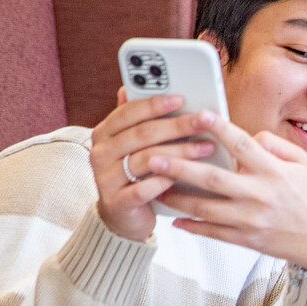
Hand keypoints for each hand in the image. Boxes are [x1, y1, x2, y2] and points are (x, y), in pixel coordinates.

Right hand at [88, 89, 219, 240]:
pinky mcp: (117, 202)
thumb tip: (136, 88)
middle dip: (177, 126)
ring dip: (179, 153)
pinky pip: (144, 189)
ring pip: (146, 160)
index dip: (155, 104)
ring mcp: (106, 178)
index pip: (129, 112)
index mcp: (104, 133)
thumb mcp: (134, 146)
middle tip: (204, 121)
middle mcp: (100, 153)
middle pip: (142, 134)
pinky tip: (184, 176)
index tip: (182, 98)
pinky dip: (165, 181)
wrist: (122, 217)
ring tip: (206, 148)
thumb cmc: (135, 176)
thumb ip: (138, 120)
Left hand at [138, 120, 306, 272]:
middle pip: (212, 179)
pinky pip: (212, 232)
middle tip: (153, 157)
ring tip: (154, 187)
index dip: (219, 128)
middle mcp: (260, 195)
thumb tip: (249, 136)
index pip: (243, 144)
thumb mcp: (304, 163)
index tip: (199, 115)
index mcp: (275, 172)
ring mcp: (251, 220)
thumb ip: (275, 145)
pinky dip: (191, 225)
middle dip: (179, 167)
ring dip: (176, 197)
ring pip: (204, 208)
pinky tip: (174, 218)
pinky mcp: (247, 239)